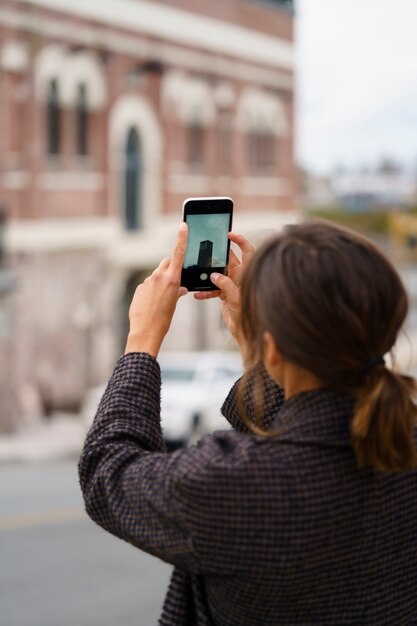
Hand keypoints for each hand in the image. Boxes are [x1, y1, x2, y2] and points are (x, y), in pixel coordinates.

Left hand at [125, 223, 187, 356]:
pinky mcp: (139, 288)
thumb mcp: (174, 304)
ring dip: (161, 281)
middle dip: (171, 267)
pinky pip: (148, 284)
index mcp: (172, 279)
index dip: (181, 238)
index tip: (182, 225)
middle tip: (175, 280)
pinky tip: (151, 304)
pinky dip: (151, 290)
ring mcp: (147, 282)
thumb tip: (180, 288)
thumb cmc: (163, 320)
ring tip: (161, 300)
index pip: (178, 253)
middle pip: (167, 262)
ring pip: (157, 274)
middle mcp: (158, 277)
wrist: (145, 331)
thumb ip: (176, 291)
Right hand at [194, 232, 254, 342]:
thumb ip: (226, 285)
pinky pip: (212, 288)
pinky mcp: (223, 293)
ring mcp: (231, 284)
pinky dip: (205, 291)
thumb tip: (214, 276)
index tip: (229, 234)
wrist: (243, 330)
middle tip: (205, 254)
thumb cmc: (247, 314)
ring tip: (199, 275)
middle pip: (228, 260)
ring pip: (217, 273)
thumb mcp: (237, 298)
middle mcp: (239, 276)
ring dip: (208, 275)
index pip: (247, 251)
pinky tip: (198, 294)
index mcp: (246, 273)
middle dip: (216, 256)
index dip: (240, 240)